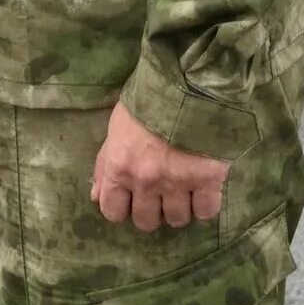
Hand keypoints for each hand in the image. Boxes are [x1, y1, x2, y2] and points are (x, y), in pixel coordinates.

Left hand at [92, 101, 230, 230]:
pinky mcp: (208, 180)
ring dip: (180, 208)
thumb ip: (105, 163)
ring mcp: (177, 183)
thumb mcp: (117, 128)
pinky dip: (206, 204)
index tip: (133, 199)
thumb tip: (95, 196)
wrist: (188, 83)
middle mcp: (145, 181)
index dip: (123, 208)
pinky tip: (205, 189)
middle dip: (153, 211)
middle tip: (161, 193)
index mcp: (119, 168)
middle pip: (146, 221)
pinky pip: (206, 211)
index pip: (113, 211)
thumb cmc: (148, 101)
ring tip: (185, 190)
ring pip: (177, 219)